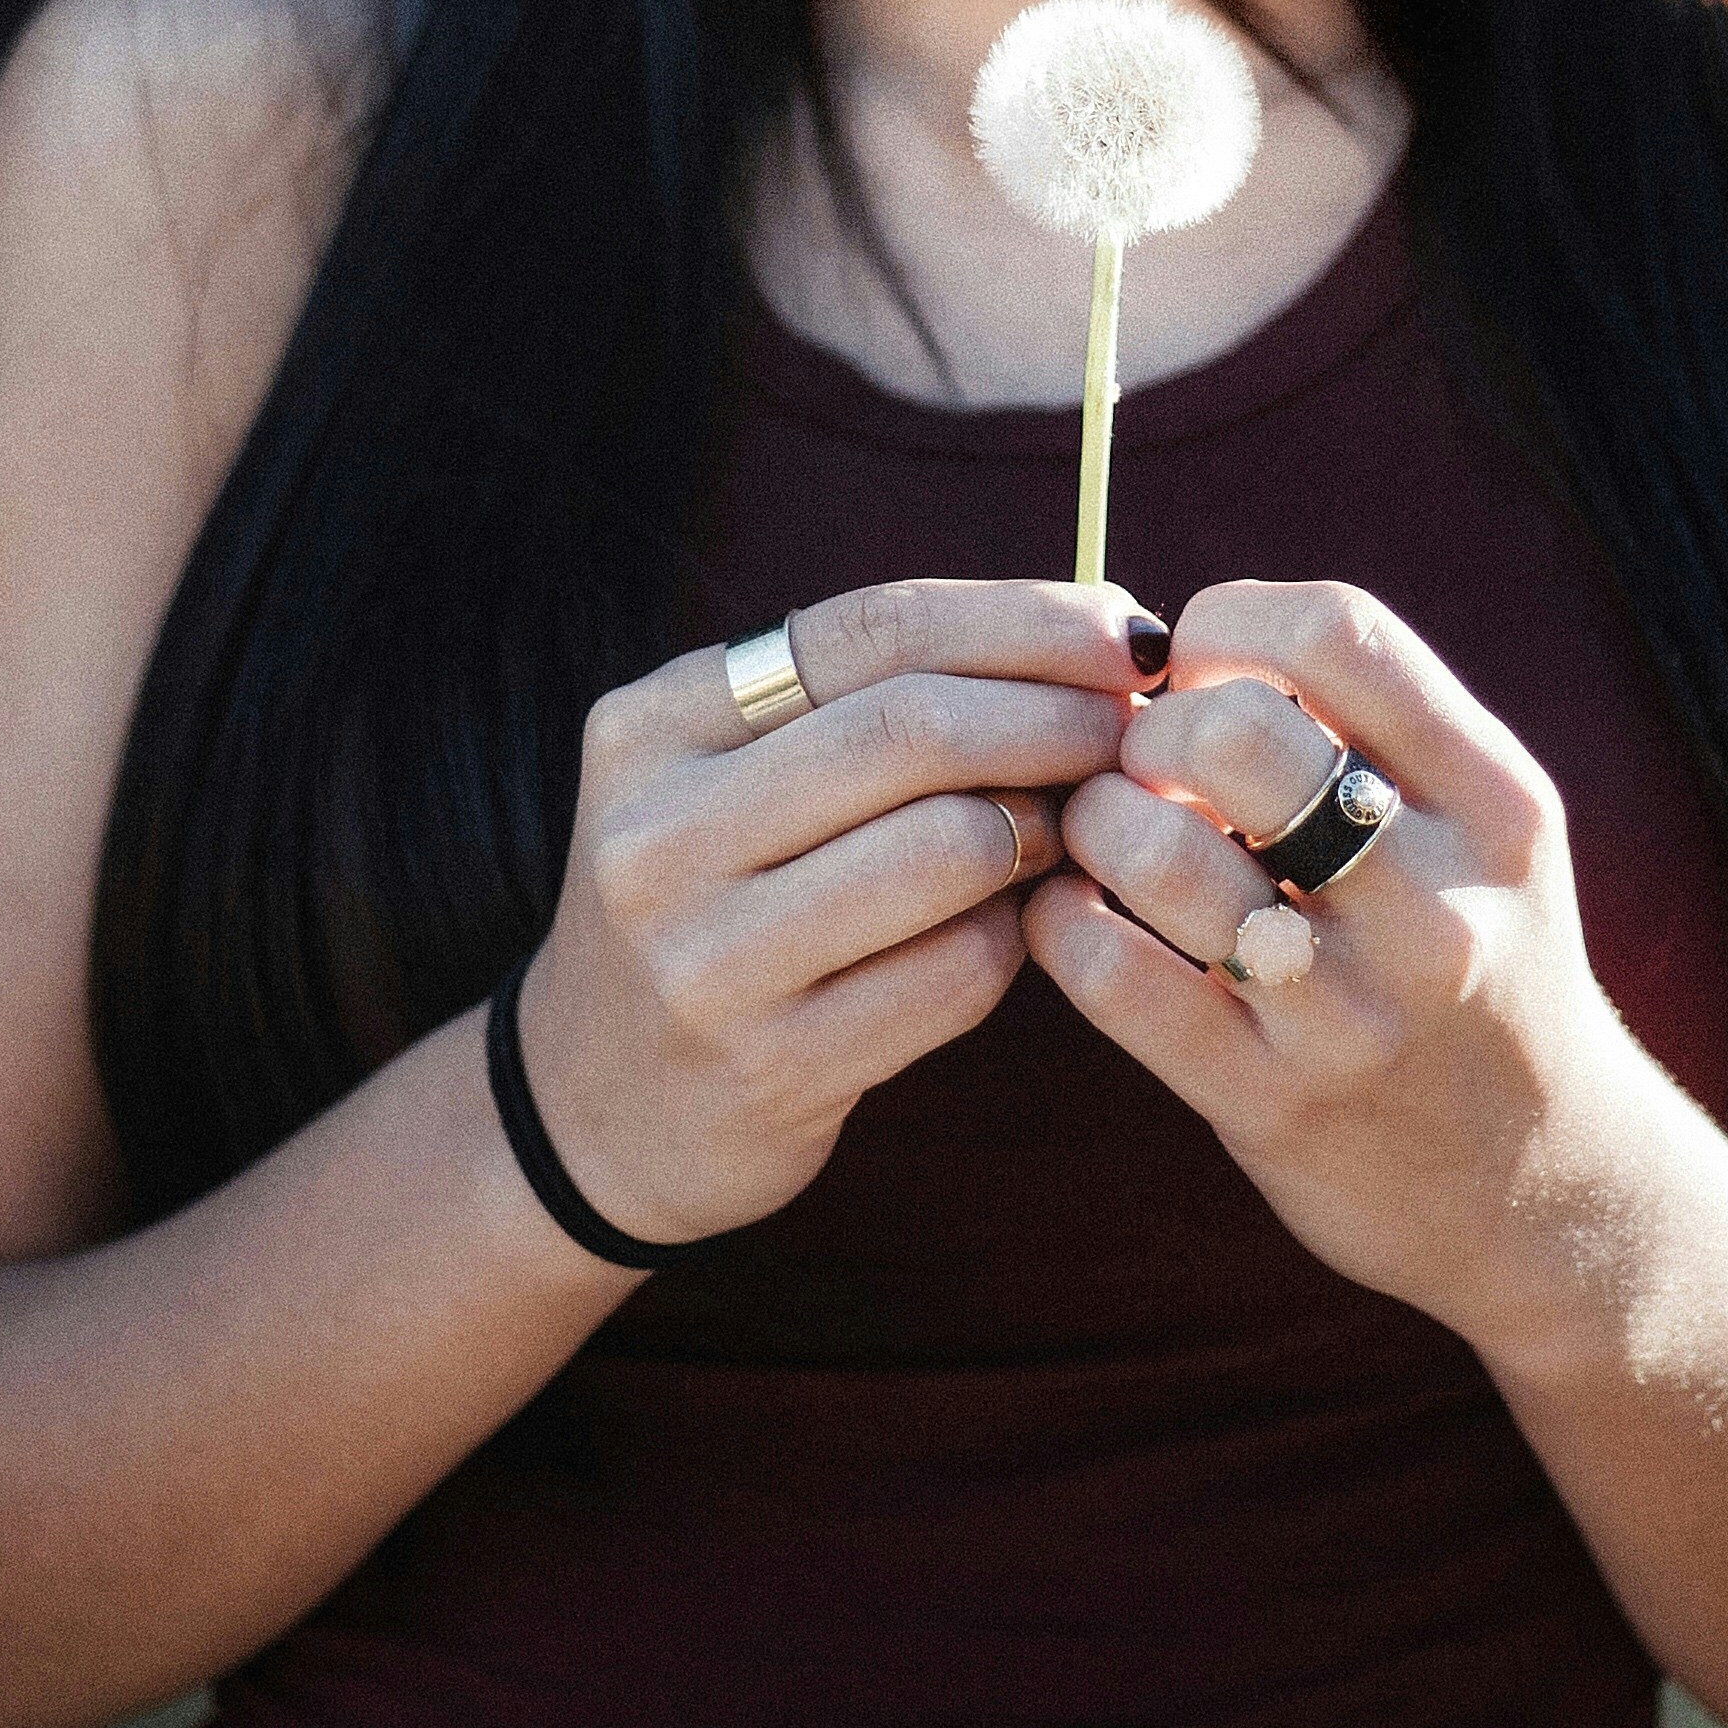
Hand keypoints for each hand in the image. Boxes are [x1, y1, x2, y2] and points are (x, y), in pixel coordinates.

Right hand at [519, 576, 1148, 1246]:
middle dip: (1058, 719)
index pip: (873, 630)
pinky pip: (956, 972)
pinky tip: (1012, 929)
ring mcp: (706, 959)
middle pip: (915, 731)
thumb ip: (872, 701)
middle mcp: (658, 834)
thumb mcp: (733, 777)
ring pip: (949, 849)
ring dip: (1046, 830)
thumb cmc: (718, 903)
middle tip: (1129, 734)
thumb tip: (1097, 638)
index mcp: (653, 725)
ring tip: (1067, 831)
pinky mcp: (772, 1067)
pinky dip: (1015, 938)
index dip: (1025, 622)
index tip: (1126, 636)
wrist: (598, 1105)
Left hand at [1030, 578, 1674, 1343]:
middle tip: (1145, 768)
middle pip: (1231, 731)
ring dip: (1093, 824)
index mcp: (1496, 803)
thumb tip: (1179, 645)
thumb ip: (1368, 728)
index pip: (1338, 632)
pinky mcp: (1270, 1101)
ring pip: (1155, 852)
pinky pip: (1111, 974)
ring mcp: (1352, 1012)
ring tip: (1108, 841)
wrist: (1542, 1187)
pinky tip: (1077, 916)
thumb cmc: (1476, 964)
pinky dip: (1060, 922)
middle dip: (1150, 729)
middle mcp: (1438, 903)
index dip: (1228, 622)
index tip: (1197, 670)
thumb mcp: (1481, 830)